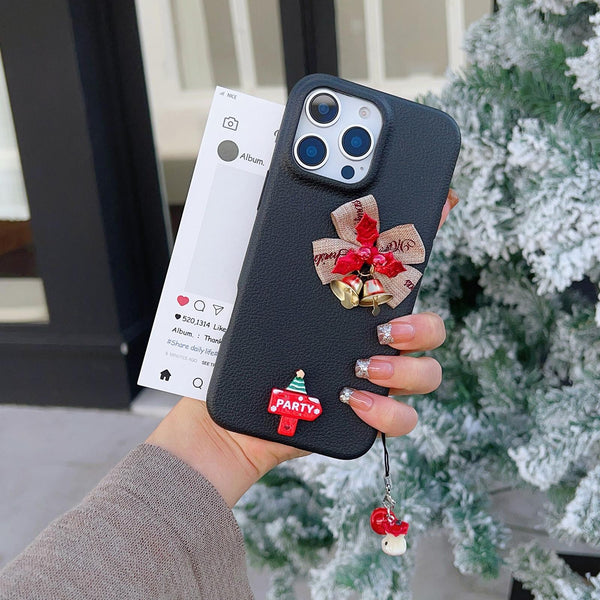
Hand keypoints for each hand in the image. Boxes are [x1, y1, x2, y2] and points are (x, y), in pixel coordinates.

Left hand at [147, 192, 456, 506]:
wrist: (231, 419)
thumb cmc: (241, 358)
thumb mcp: (251, 304)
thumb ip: (270, 265)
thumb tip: (278, 216)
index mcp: (351, 307)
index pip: (397, 273)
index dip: (427, 237)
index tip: (443, 204)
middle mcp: (371, 343)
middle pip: (428, 326)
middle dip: (421, 324)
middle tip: (385, 327)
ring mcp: (373, 381)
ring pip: (427, 372)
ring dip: (407, 368)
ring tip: (366, 366)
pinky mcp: (365, 416)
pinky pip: (401, 419)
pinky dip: (386, 412)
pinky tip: (353, 400)